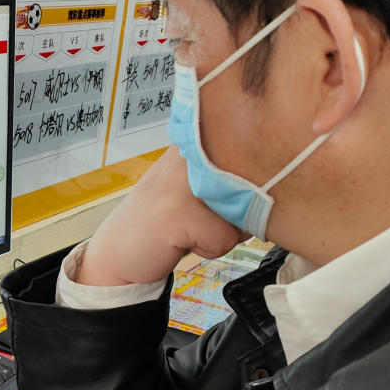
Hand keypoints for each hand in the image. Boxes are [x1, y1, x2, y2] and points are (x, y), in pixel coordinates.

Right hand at [76, 147, 248, 285]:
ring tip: (185, 227)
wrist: (117, 250)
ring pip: (241, 214)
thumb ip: (232, 178)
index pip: (254, 152)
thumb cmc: (163, 219)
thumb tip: (272, 193)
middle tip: (195, 215)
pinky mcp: (177, 212)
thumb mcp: (197, 185)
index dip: (250, 181)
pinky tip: (177, 240)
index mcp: (194, 139)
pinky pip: (223, 240)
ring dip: (222, 231)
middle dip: (235, 211)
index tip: (221, 193)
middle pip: (253, 186)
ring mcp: (180, 180)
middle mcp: (187, 151)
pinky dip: (207, 248)